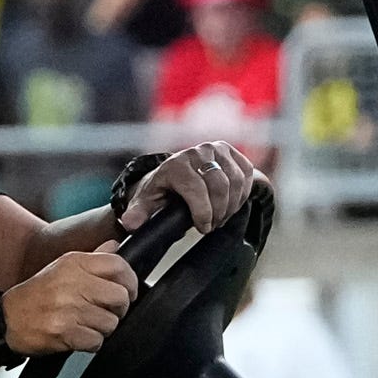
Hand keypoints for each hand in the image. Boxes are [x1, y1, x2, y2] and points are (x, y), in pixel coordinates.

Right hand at [0, 246, 139, 355]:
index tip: (127, 292)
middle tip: (104, 312)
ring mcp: (67, 308)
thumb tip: (115, 246)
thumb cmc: (35, 296)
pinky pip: (96, 341)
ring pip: (111, 323)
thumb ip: (91, 259)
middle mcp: (72, 283)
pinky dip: (90, 343)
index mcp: (73, 263)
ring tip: (85, 325)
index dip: (130, 282)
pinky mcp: (63, 331)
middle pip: (120, 297)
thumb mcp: (61, 269)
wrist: (5, 320)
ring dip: (102, 329)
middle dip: (118, 310)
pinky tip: (77, 336)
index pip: (118, 266)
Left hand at [119, 141, 259, 237]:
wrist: (174, 174)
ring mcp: (216, 150)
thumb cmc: (161, 191)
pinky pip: (247, 175)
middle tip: (212, 226)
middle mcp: (197, 152)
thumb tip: (130, 223)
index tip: (204, 228)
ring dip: (232, 205)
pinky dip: (242, 193)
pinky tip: (231, 204)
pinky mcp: (232, 153)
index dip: (203, 212)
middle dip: (219, 211)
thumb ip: (138, 213)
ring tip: (220, 217)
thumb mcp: (146, 203)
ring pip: (236, 181)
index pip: (196, 188)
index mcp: (175, 164)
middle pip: (220, 186)